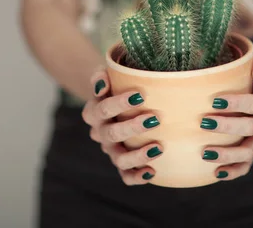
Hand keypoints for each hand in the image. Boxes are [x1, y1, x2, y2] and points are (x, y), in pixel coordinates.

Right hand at [81, 69, 162, 185]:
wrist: (115, 102)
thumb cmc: (116, 86)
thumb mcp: (107, 76)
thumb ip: (100, 76)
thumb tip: (103, 83)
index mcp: (93, 113)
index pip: (103, 109)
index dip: (119, 103)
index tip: (140, 95)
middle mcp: (100, 133)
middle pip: (112, 134)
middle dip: (133, 127)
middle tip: (154, 118)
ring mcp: (111, 150)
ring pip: (119, 159)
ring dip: (138, 155)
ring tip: (158, 148)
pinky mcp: (122, 164)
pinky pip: (126, 175)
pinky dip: (137, 177)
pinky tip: (152, 172)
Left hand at [200, 53, 252, 179]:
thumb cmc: (250, 75)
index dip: (238, 103)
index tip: (215, 101)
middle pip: (251, 128)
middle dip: (228, 127)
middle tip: (204, 123)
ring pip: (248, 152)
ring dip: (228, 154)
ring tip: (205, 153)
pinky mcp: (250, 153)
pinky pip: (245, 167)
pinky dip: (233, 172)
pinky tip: (216, 173)